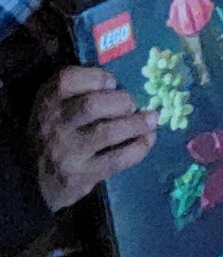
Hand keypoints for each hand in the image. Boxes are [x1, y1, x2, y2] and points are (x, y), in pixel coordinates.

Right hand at [30, 67, 156, 212]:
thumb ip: (79, 90)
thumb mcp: (57, 106)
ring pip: (106, 133)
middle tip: (134, 103)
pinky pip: (115, 160)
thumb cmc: (56, 132)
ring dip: (136, 124)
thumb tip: (122, 80)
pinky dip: (137, 149)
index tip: (112, 81)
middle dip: (121, 100)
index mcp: (48, 101)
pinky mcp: (81, 176)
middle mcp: (54, 125)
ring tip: (152, 119)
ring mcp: (68, 152)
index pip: (67, 80)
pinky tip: (148, 140)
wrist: (36, 179)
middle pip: (91, 105)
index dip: (95, 76)